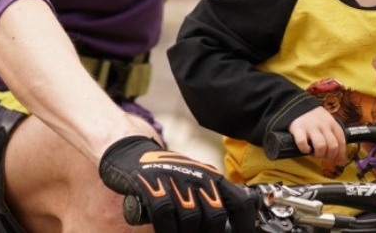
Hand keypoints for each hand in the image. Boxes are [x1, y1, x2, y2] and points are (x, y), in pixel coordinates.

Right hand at [99, 136, 253, 231]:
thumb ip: (209, 200)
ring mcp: (175, 180)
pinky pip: (165, 216)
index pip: (240, 202)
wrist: (130, 150)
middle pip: (216, 216)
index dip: (245, 226)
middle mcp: (197, 177)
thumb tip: (223, 227)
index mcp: (212, 177)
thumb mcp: (193, 181)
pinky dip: (167, 230)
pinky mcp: (151, 185)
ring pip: (191, 220)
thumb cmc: (164, 172)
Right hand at [288, 106, 346, 161]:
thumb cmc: (312, 115)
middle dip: (329, 156)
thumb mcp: (326, 119)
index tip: (336, 160)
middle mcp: (323, 125)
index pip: (341, 141)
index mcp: (331, 122)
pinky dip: (304, 149)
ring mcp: (311, 127)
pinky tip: (305, 148)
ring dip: (318, 154)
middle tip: (324, 156)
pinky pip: (303, 143)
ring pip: (321, 146)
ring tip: (314, 153)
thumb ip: (332, 131)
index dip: (340, 154)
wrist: (295, 103)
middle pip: (333, 146)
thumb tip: (337, 150)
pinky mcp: (298, 129)